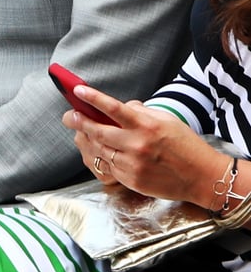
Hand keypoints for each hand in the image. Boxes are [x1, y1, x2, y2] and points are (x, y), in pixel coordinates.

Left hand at [62, 85, 226, 206]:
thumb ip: (141, 112)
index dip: (92, 98)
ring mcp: (133, 164)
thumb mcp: (166, 120)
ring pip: (100, 150)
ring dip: (88, 140)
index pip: (113, 108)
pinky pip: (109, 167)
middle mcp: (137, 144)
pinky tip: (98, 151)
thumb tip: (121, 107)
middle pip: (98, 130)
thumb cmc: (185, 145)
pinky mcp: (132, 180)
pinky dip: (102, 158)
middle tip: (70, 116)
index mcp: (146, 125)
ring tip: (82, 133)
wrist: (202, 177)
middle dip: (79, 122)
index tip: (77, 91)